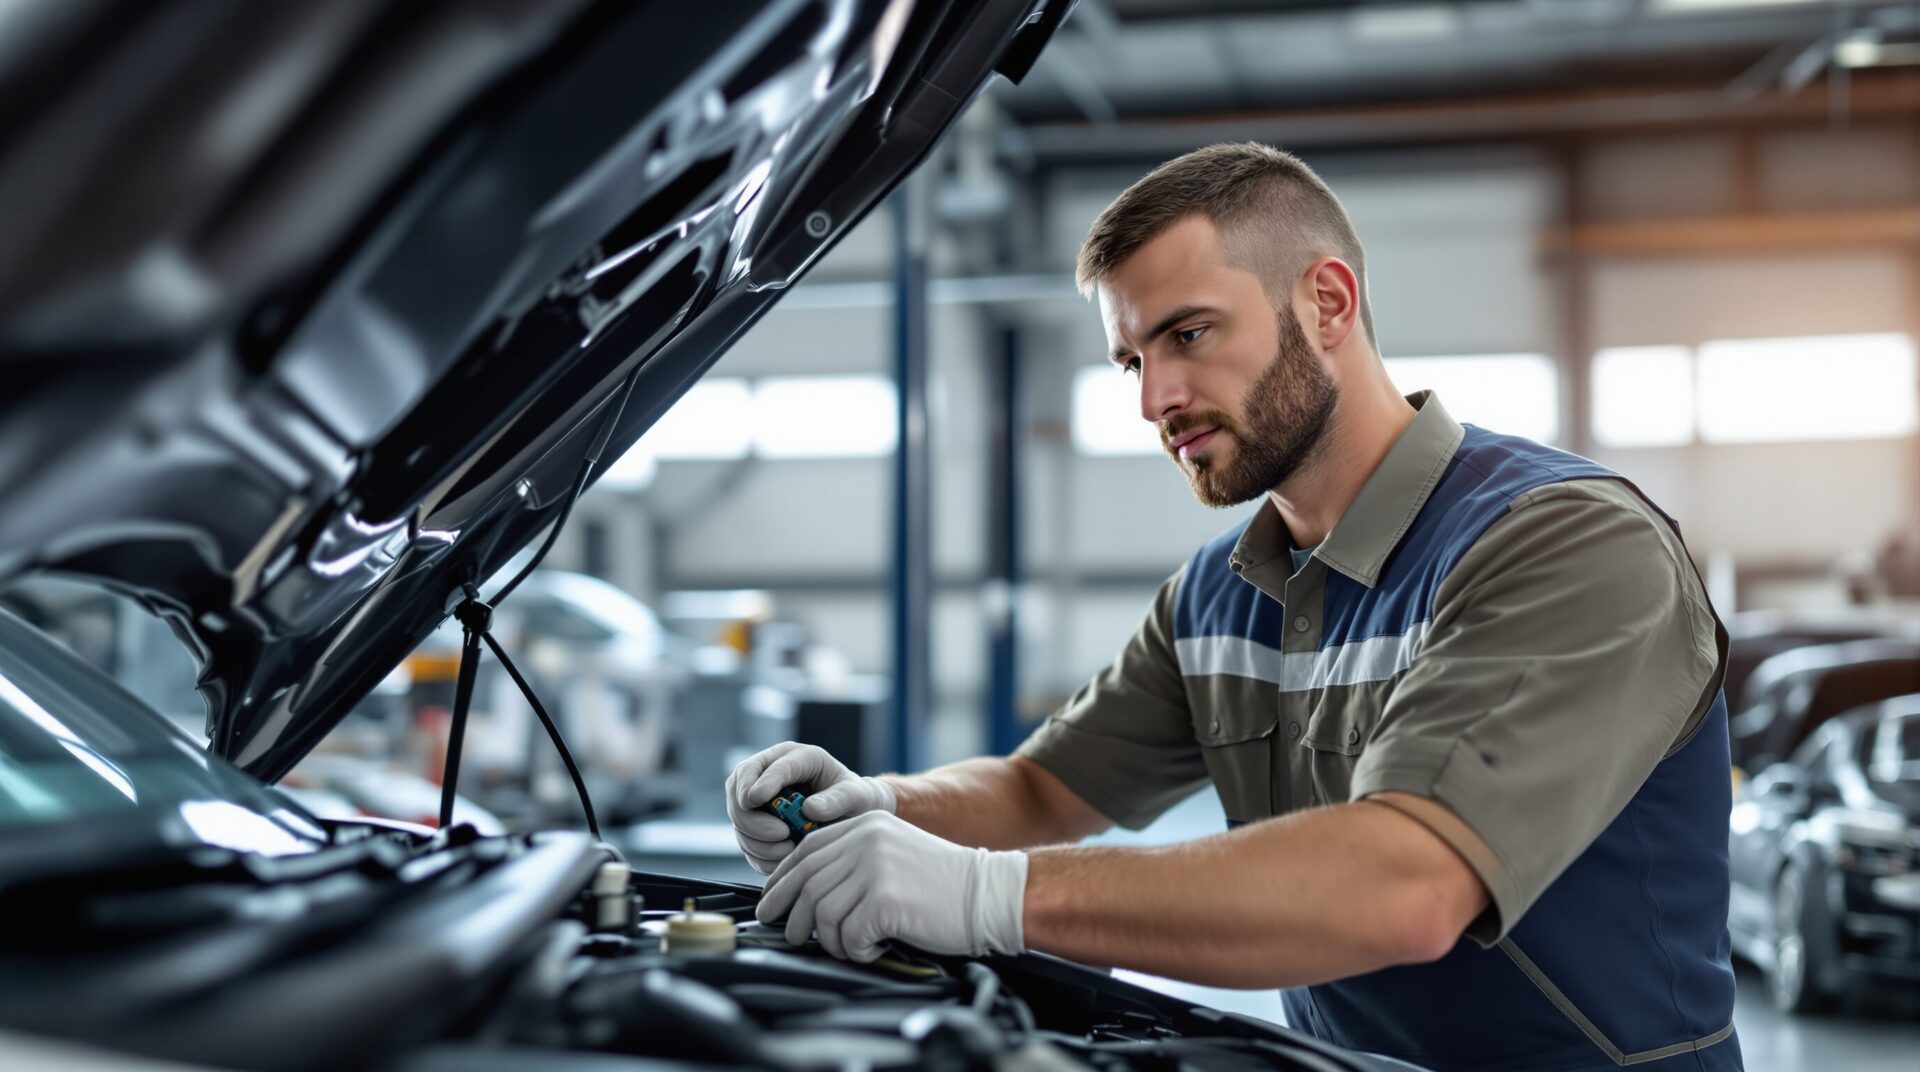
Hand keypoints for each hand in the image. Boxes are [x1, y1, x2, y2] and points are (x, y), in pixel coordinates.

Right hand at [725, 742, 896, 874]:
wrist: (852, 816)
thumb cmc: (856, 799)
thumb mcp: (856, 796)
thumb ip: (838, 799)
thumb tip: (810, 809)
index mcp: (799, 757)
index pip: (772, 764)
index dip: (763, 780)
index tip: (758, 798)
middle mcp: (772, 771)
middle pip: (740, 788)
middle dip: (752, 816)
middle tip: (781, 834)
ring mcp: (759, 797)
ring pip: (737, 816)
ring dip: (755, 839)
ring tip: (787, 850)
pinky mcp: (755, 823)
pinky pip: (744, 839)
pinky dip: (757, 853)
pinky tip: (780, 859)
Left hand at [754, 811, 1027, 962]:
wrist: (988, 894)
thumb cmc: (943, 885)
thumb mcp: (892, 854)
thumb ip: (852, 861)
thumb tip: (805, 895)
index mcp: (864, 824)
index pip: (805, 852)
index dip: (782, 882)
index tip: (772, 904)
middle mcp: (865, 840)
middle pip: (806, 883)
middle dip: (793, 916)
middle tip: (793, 936)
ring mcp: (874, 868)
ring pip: (823, 914)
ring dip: (832, 940)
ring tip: (852, 946)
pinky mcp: (884, 899)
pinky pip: (848, 936)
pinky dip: (856, 951)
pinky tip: (875, 949)